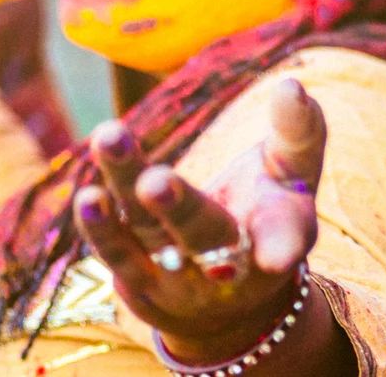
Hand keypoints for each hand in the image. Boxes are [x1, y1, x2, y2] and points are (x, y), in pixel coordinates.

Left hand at [74, 80, 326, 363]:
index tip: (278, 254)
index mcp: (281, 235)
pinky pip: (118, 255)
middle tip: (155, 182)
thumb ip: (299, 131)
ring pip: (149, 232)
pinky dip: (101, 227)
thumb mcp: (293, 174)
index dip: (282, 244)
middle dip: (179, 209)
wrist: (229, 299)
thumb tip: (291, 85)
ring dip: (126, 190)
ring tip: (109, 141)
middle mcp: (231, 267)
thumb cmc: (268, 212)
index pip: (285, 234)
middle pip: (203, 233)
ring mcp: (181, 281)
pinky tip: (87, 195)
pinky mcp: (140, 287)